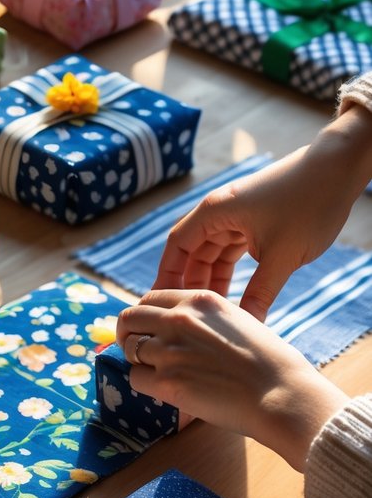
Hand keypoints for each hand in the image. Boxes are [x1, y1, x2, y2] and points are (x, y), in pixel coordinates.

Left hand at [117, 290, 347, 470]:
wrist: (282, 394)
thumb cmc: (271, 363)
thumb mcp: (238, 321)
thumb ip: (205, 322)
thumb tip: (183, 331)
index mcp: (199, 300)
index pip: (150, 298)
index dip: (145, 315)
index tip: (148, 329)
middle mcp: (179, 319)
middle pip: (128, 318)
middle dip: (126, 334)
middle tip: (134, 349)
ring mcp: (169, 350)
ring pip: (129, 350)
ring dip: (139, 362)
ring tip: (158, 374)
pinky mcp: (167, 381)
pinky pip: (135, 378)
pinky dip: (145, 385)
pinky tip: (165, 390)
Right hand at [153, 106, 371, 319]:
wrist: (339, 170)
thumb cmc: (309, 203)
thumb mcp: (282, 256)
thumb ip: (260, 293)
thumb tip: (245, 327)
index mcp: (215, 212)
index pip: (177, 246)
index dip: (166, 276)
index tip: (160, 305)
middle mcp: (219, 213)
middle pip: (192, 253)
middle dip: (188, 285)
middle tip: (185, 320)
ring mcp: (236, 217)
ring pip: (212, 254)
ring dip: (210, 281)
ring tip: (206, 315)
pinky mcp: (254, 222)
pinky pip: (231, 252)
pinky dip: (228, 273)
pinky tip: (230, 297)